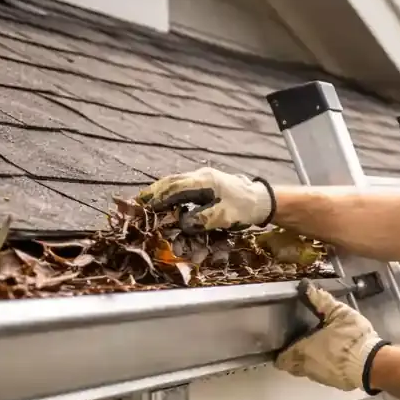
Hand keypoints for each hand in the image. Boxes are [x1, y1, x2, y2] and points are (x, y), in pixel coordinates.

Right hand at [136, 167, 275, 231]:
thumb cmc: (244, 208)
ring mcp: (204, 178)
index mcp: (204, 181)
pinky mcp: (207, 183)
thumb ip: (203, 219)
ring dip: (161, 191)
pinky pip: (183, 186)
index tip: (143, 206)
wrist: (262, 200)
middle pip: (171, 181)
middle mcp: (201, 176)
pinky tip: (166, 201)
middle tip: (137, 202)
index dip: (157, 197)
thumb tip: (184, 223)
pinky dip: (172, 192)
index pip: (174, 187)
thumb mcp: (225, 217)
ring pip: (176, 182)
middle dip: (154, 192)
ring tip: (147, 202)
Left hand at [276, 280, 389, 392]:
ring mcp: (322, 378)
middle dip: (293, 358)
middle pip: (293, 367)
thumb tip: (305, 286)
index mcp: (303, 350)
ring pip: (308, 371)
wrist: (373, 364)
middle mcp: (308, 367)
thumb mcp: (338, 314)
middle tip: (298, 345)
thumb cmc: (351, 338)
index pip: (282, 359)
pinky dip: (325, 367)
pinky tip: (334, 357)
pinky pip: (324, 375)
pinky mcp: (336, 383)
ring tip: (317, 349)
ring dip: (309, 362)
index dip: (279, 353)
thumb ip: (321, 301)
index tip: (282, 345)